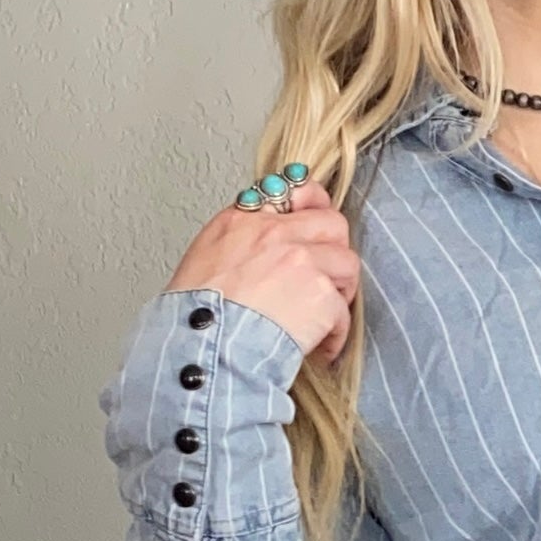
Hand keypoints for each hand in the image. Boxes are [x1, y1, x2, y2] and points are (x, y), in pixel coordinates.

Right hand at [168, 181, 358, 363]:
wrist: (202, 346)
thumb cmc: (193, 314)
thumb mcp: (204, 258)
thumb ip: (238, 242)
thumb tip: (258, 253)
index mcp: (245, 220)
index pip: (295, 191)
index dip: (315, 209)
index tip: (319, 229)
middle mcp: (276, 233)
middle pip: (333, 225)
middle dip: (336, 252)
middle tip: (328, 281)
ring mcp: (302, 261)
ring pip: (347, 265)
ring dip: (339, 293)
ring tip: (324, 319)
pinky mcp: (320, 294)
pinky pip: (342, 312)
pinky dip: (334, 335)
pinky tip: (319, 349)